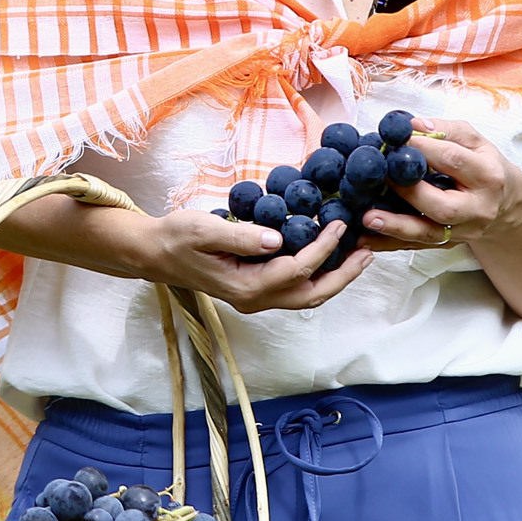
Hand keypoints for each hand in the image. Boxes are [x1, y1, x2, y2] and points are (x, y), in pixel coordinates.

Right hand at [0, 197, 370, 312]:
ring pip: (306, 295)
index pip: (296, 269)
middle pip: (311, 294)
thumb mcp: (203, 229)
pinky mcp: (255, 288)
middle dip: (343, 274)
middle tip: (368, 248)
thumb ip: (241, 236)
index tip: (339, 222)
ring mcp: (256, 297)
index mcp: (245, 287)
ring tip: (358, 251)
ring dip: (335, 276)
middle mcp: (255, 299)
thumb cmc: (175, 236)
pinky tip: (329, 251)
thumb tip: (276, 238)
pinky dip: (317, 272)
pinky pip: (295, 287)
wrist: (154, 252)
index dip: (322, 246)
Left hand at [356, 118, 521, 253]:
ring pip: (428, 233)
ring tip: (367, 218)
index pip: (452, 160)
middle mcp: (478, 208)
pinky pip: (417, 246)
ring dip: (395, 227)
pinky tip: (366, 239)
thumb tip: (411, 125)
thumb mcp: (475, 141)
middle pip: (442, 206)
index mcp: (487, 175)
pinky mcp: (450, 244)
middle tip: (381, 178)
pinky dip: (390, 244)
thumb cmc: (485, 166)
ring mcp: (465, 231)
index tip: (394, 141)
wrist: (505, 205)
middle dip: (408, 193)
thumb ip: (445, 130)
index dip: (421, 149)